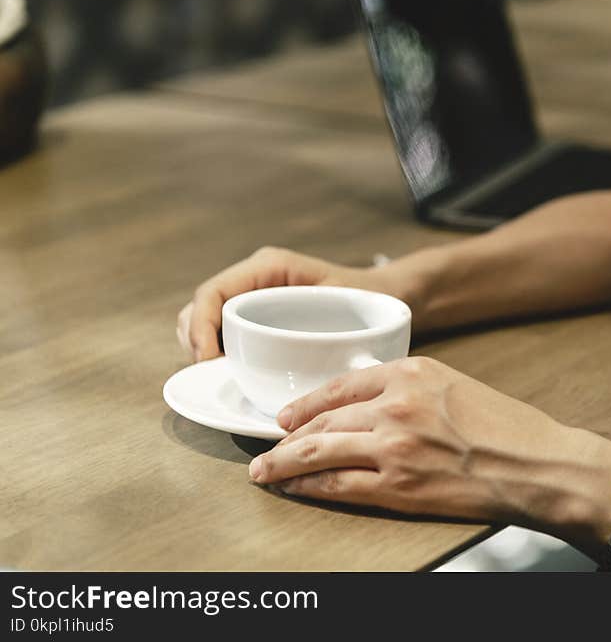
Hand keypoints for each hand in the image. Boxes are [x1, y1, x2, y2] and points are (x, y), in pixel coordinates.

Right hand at [176, 246, 408, 361]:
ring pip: (205, 319)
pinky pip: (221, 333)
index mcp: (271, 268)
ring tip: (215, 374)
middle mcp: (254, 280)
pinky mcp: (255, 319)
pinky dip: (215, 352)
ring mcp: (252, 299)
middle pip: (201, 306)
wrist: (383, 296)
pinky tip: (228, 374)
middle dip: (194, 338)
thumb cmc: (370, 298)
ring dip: (200, 346)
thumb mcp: (356, 308)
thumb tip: (348, 366)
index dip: (201, 326)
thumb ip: (346, 332)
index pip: (214, 291)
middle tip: (208, 372)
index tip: (208, 360)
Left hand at [247, 356, 602, 528]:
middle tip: (268, 447)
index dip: (306, 404)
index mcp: (413, 372)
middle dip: (288, 437)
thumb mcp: (455, 385)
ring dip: (285, 464)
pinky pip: (339, 485)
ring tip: (265, 472)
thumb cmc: (508, 428)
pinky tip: (296, 490)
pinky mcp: (398, 486)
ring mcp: (395, 445)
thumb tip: (368, 403)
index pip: (341, 385)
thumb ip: (410, 388)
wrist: (540, 465)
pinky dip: (311, 488)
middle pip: (324, 420)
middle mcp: (398, 404)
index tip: (287, 416)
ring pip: (320, 451)